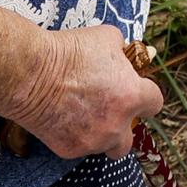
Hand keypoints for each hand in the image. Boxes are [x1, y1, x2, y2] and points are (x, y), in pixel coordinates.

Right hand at [7, 24, 161, 159]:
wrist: (31, 73)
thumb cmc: (70, 51)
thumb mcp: (107, 37)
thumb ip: (122, 51)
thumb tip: (124, 53)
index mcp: (131, 96)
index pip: (155, 103)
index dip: (146, 95)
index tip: (137, 91)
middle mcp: (116, 125)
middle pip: (130, 137)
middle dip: (123, 125)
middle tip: (109, 110)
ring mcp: (93, 141)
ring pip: (105, 145)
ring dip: (100, 133)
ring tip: (84, 114)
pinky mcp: (70, 149)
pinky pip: (80, 146)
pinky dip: (75, 135)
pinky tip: (63, 118)